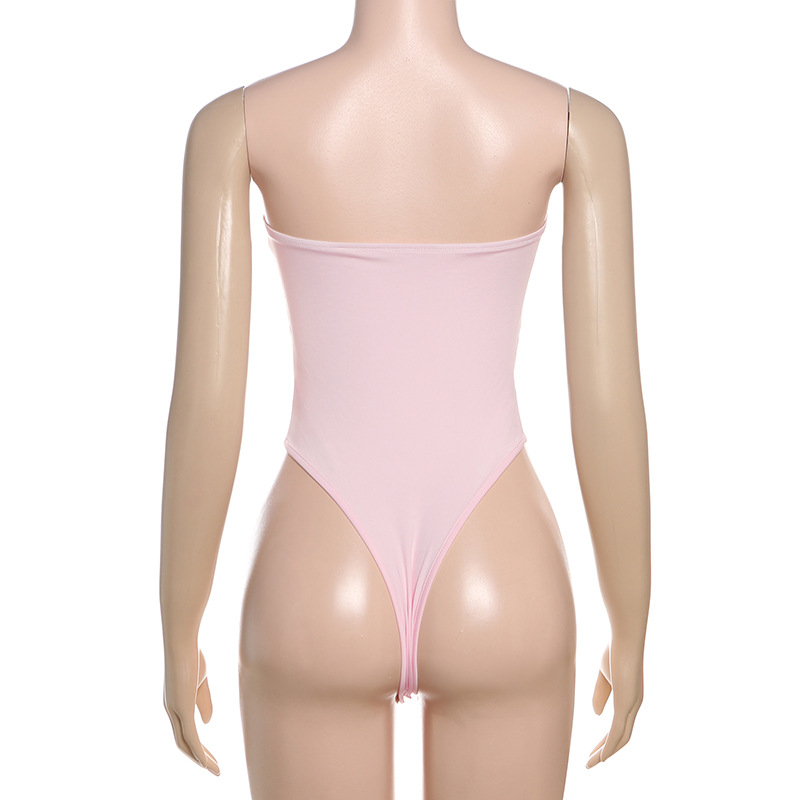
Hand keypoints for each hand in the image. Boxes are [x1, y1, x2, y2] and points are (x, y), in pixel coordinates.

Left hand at [163, 641, 219, 775]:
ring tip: (215, 770)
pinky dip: (200, 753)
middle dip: (198, 757)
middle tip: (213, 768)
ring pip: (186, 744)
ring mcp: (175, 711)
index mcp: (174, 702)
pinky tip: (208, 763)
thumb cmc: (191, 654)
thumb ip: (203, 701)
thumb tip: (207, 723)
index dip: (196, 743)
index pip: (183, 730)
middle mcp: (171, 710)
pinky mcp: (182, 710)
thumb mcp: (201, 679)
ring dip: (201, 760)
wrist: (181, 641)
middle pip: (183, 743)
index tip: (209, 753)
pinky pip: (191, 738)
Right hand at [586, 640, 643, 767]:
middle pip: (621, 737)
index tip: (593, 750)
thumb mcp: (604, 674)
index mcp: (629, 698)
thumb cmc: (614, 650)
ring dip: (605, 753)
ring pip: (620, 739)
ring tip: (591, 764)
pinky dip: (609, 747)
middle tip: (590, 762)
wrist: (625, 637)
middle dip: (605, 751)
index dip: (606, 739)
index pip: (618, 726)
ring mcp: (631, 706)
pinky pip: (617, 731)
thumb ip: (600, 694)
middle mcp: (633, 705)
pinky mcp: (625, 703)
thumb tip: (597, 715)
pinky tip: (601, 757)